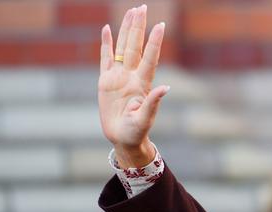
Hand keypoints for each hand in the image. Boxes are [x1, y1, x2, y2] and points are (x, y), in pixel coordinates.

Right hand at [98, 5, 168, 167]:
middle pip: (136, 46)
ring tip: (131, 12)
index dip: (155, 42)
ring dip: (126, 30)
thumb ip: (153, 103)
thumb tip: (166, 88)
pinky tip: (107, 29)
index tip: (161, 25)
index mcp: (143, 84)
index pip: (150, 58)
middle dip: (139, 27)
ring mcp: (119, 77)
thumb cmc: (136, 131)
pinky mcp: (106, 81)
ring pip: (122, 48)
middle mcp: (132, 76)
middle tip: (142, 7)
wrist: (123, 138)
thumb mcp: (145, 119)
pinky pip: (105, 58)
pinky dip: (106, 44)